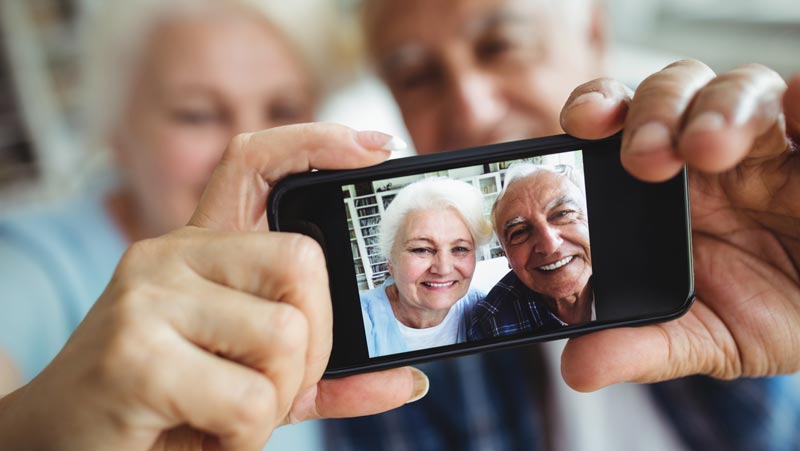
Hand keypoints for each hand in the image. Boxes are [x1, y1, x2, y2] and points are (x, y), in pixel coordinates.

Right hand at [0, 124, 427, 449]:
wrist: (62, 445)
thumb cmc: (166, 405)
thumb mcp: (253, 380)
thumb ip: (327, 375)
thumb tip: (409, 378)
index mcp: (197, 251)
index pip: (254, 162)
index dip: (315, 140)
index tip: (374, 148)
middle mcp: (168, 256)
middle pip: (301, 261)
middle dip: (313, 342)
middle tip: (275, 386)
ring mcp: (147, 297)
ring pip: (284, 334)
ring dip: (275, 399)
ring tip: (226, 416)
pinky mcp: (135, 354)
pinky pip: (250, 398)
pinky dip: (245, 435)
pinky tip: (204, 433)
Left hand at [559, 61, 799, 389]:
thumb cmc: (766, 312)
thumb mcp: (707, 337)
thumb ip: (644, 347)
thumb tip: (577, 369)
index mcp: (664, 187)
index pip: (619, 123)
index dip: (597, 109)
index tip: (578, 125)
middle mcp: (711, 152)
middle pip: (672, 91)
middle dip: (653, 112)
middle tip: (645, 158)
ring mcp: (771, 144)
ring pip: (739, 87)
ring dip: (718, 107)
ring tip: (708, 146)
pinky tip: (795, 109)